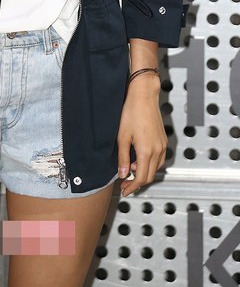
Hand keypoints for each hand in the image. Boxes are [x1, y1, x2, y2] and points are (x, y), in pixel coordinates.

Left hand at [117, 74, 166, 196]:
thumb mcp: (122, 136)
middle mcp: (157, 150)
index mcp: (146, 151)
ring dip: (144, 173)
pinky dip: (151, 164)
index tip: (125, 189)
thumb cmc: (132, 112)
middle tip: (125, 184)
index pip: (141, 178)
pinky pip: (160, 159)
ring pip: (156, 169)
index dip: (132, 187)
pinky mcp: (163, 140)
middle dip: (137, 183)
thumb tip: (123, 174)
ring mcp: (162, 145)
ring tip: (131, 170)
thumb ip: (122, 158)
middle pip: (149, 176)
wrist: (144, 96)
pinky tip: (141, 160)